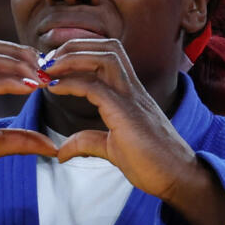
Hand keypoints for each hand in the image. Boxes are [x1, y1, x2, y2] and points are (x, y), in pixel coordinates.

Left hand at [43, 38, 224, 224]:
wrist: (177, 178)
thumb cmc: (152, 163)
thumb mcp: (111, 149)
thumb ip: (88, 142)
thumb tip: (61, 151)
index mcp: (130, 93)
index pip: (107, 55)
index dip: (78, 53)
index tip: (53, 66)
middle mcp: (132, 89)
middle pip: (108, 47)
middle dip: (75, 46)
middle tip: (47, 61)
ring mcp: (132, 99)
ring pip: (105, 57)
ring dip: (73, 57)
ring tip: (50, 68)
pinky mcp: (128, 115)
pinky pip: (96, 87)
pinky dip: (72, 82)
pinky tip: (54, 88)